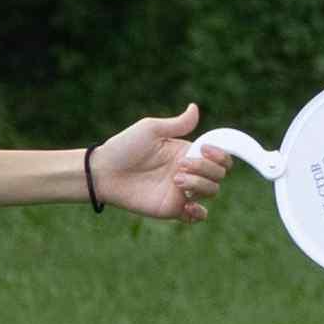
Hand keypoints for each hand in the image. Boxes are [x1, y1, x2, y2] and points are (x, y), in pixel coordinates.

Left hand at [89, 106, 231, 224]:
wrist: (103, 172)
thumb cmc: (124, 147)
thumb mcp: (150, 129)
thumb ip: (177, 123)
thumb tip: (195, 107)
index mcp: (187, 152)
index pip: (219, 156)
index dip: (220, 154)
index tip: (205, 149)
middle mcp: (189, 172)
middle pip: (219, 174)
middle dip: (206, 168)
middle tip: (180, 165)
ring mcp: (182, 191)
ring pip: (211, 191)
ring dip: (200, 185)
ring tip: (175, 180)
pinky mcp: (173, 208)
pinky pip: (198, 216)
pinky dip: (199, 213)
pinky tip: (187, 205)